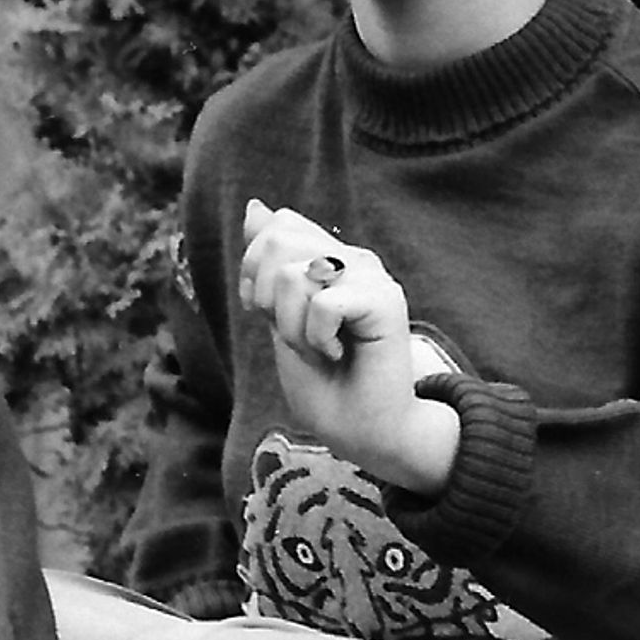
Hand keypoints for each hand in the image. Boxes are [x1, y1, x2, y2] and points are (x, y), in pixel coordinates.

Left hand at [237, 203, 458, 498]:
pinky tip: (339, 353)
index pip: (276, 227)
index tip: (272, 314)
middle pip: (276, 242)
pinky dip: (317, 339)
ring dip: (293, 328)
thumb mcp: (279, 317)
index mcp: (328, 258)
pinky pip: (322, 303)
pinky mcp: (385, 299)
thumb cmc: (326, 385)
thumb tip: (256, 207)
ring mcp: (370, 276)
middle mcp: (351, 259)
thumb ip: (269, 264)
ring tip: (323, 350)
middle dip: (269, 301)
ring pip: (294, 275)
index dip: (254, 272)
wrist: (364, 432)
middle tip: (299, 337)